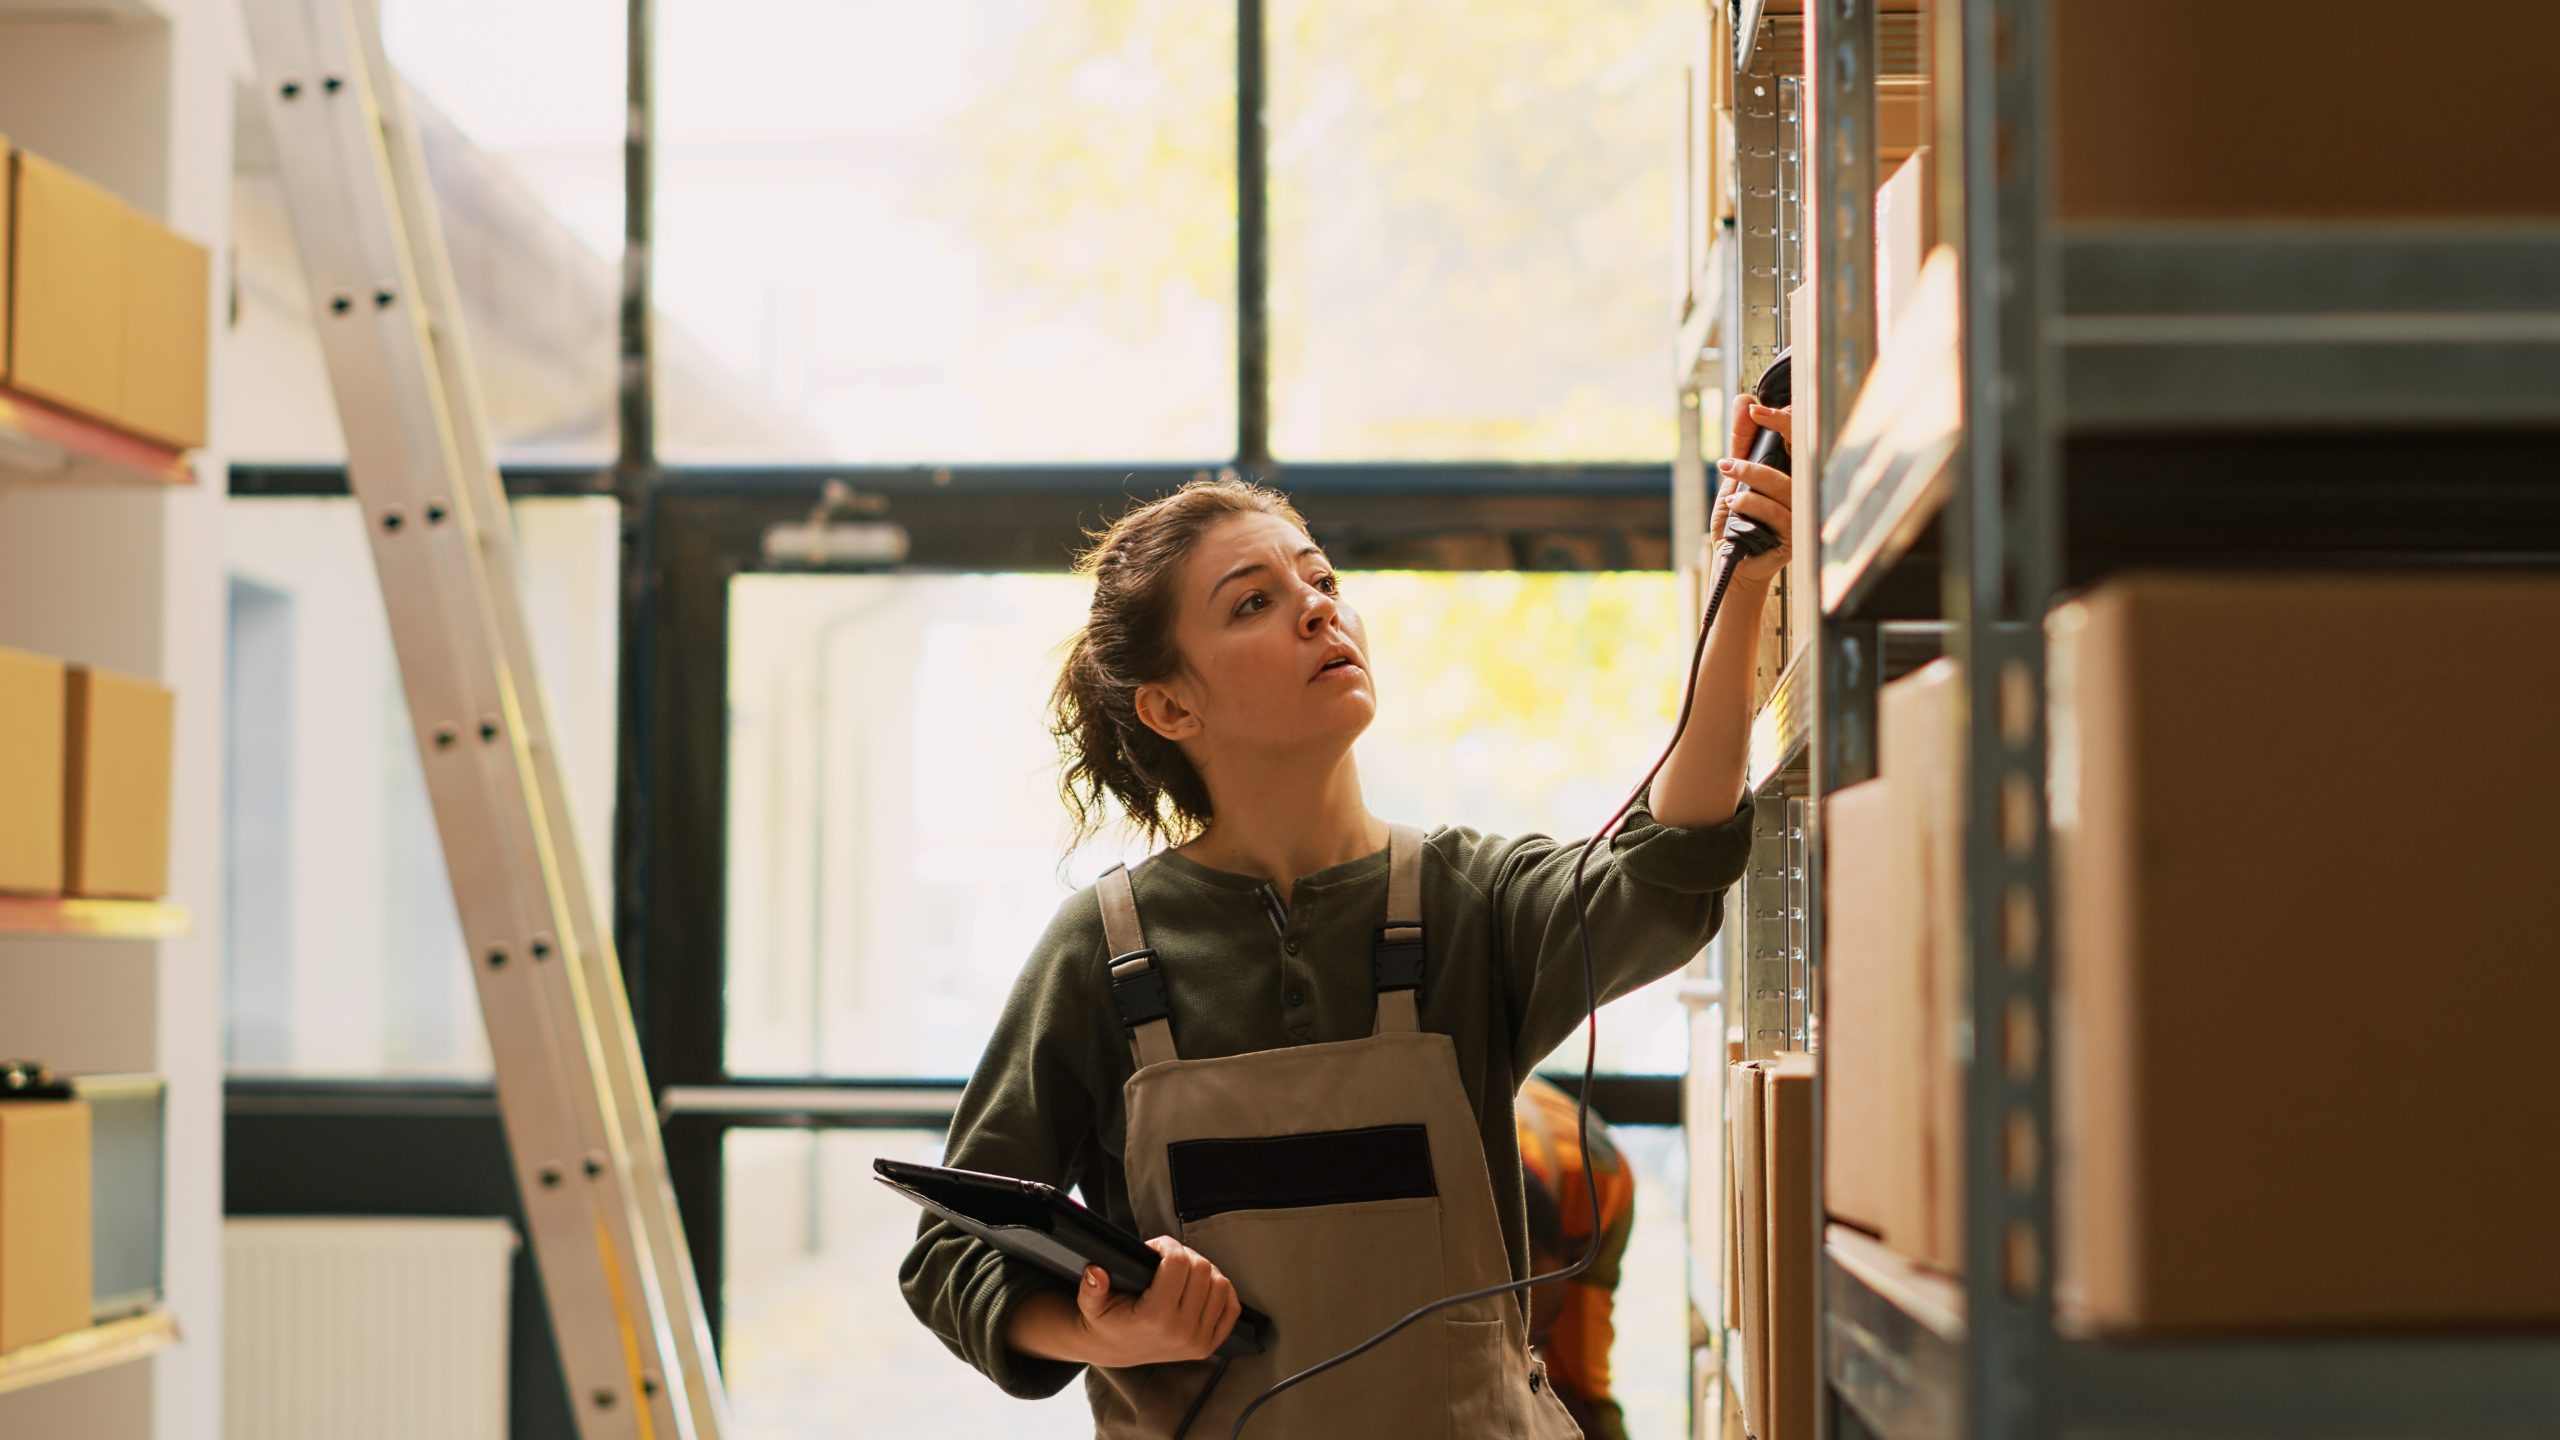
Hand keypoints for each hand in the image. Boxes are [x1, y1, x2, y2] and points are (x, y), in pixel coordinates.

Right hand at [1074, 1237, 1240, 1366]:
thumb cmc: (1107, 1322)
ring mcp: (1198, 1340)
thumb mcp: (1092, 1305)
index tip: (1156, 1247)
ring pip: (1221, 1284)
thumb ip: (1091, 1288)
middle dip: (1185, 1255)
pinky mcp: (1209, 1344)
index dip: (1167, 1246)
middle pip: (1202, 1270)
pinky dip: (1221, 1292)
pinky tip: (1201, 1287)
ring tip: (1184, 1271)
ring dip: (1205, 1270)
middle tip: (1168, 1258)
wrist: (1116, 1350)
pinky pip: (1231, 1307)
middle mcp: (1181, 1331)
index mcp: (1155, 1318)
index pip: (1178, 1264)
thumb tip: (1095, 1272)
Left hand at [1709, 393, 1795, 588]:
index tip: (1755, 409)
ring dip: (1750, 484)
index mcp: (1793, 476)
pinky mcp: (1796, 538)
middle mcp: (1803, 494)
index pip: (1799, 441)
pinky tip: (1735, 508)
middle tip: (1726, 465)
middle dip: (1756, 463)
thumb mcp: (1734, 479)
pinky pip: (1779, 515)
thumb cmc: (1737, 522)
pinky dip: (1753, 507)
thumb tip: (1743, 400)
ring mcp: (1803, 516)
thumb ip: (1740, 443)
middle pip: (1793, 467)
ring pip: (1785, 490)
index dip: (1782, 421)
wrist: (1732, 563)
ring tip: (1728, 492)